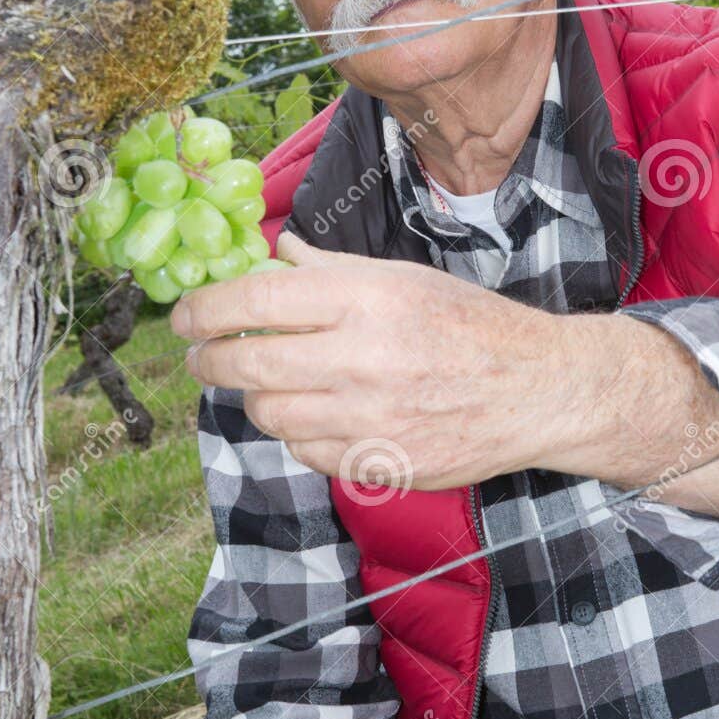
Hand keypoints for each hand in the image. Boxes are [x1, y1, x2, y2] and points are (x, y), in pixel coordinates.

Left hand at [170, 231, 571, 489]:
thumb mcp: (404, 278)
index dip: (202, 311)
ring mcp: (369, 418)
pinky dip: (297, 434)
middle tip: (202, 355)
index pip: (253, 302)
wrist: (535, 389)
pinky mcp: (379, 462)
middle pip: (245, 365)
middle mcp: (361, 359)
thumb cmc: (471, 326)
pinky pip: (306, 453)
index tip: (184, 317)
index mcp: (365, 300)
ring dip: (255, 398)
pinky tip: (314, 415)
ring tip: (268, 384)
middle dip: (207, 360)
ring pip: (268, 415)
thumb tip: (277, 256)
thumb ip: (332, 272)